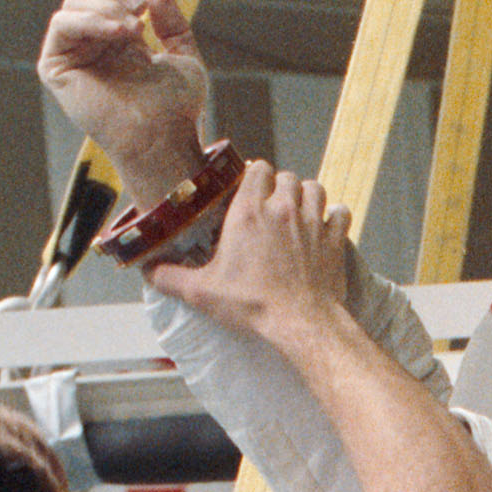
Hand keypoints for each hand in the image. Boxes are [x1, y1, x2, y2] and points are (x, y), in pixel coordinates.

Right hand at [37, 0, 208, 205]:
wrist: (163, 139)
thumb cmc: (176, 108)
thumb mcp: (185, 55)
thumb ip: (171, 19)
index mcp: (118, 32)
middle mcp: (91, 38)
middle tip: (141, 11)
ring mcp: (72, 51)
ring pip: (74, 0)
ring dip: (107, 7)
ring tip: (134, 30)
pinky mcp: (56, 67)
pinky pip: (61, 23)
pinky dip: (90, 20)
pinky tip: (118, 33)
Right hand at [149, 161, 351, 334]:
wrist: (300, 323)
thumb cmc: (254, 306)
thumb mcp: (203, 292)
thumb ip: (172, 278)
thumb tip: (150, 272)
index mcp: (250, 212)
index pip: (258, 169)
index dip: (255, 175)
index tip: (250, 189)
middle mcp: (283, 210)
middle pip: (287, 176)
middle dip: (280, 186)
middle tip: (273, 206)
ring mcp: (312, 223)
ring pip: (315, 188)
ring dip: (307, 196)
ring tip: (299, 211)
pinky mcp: (334, 241)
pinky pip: (341, 213)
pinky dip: (335, 217)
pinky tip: (327, 227)